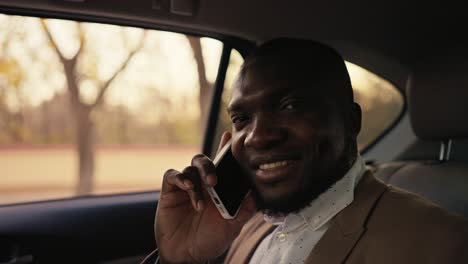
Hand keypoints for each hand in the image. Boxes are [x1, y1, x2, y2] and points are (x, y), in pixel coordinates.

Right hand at [155, 132, 255, 262]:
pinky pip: (173, 175)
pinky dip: (180, 179)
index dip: (225, 149)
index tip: (230, 135)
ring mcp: (185, 187)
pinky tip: (188, 190)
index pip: (223, 165)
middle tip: (214, 182)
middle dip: (210, 167)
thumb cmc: (210, 240)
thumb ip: (243, 211)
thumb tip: (253, 195)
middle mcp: (202, 184)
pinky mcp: (170, 191)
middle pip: (204, 161)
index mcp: (218, 189)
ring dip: (196, 183)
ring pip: (190, 168)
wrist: (186, 256)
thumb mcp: (231, 228)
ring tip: (199, 205)